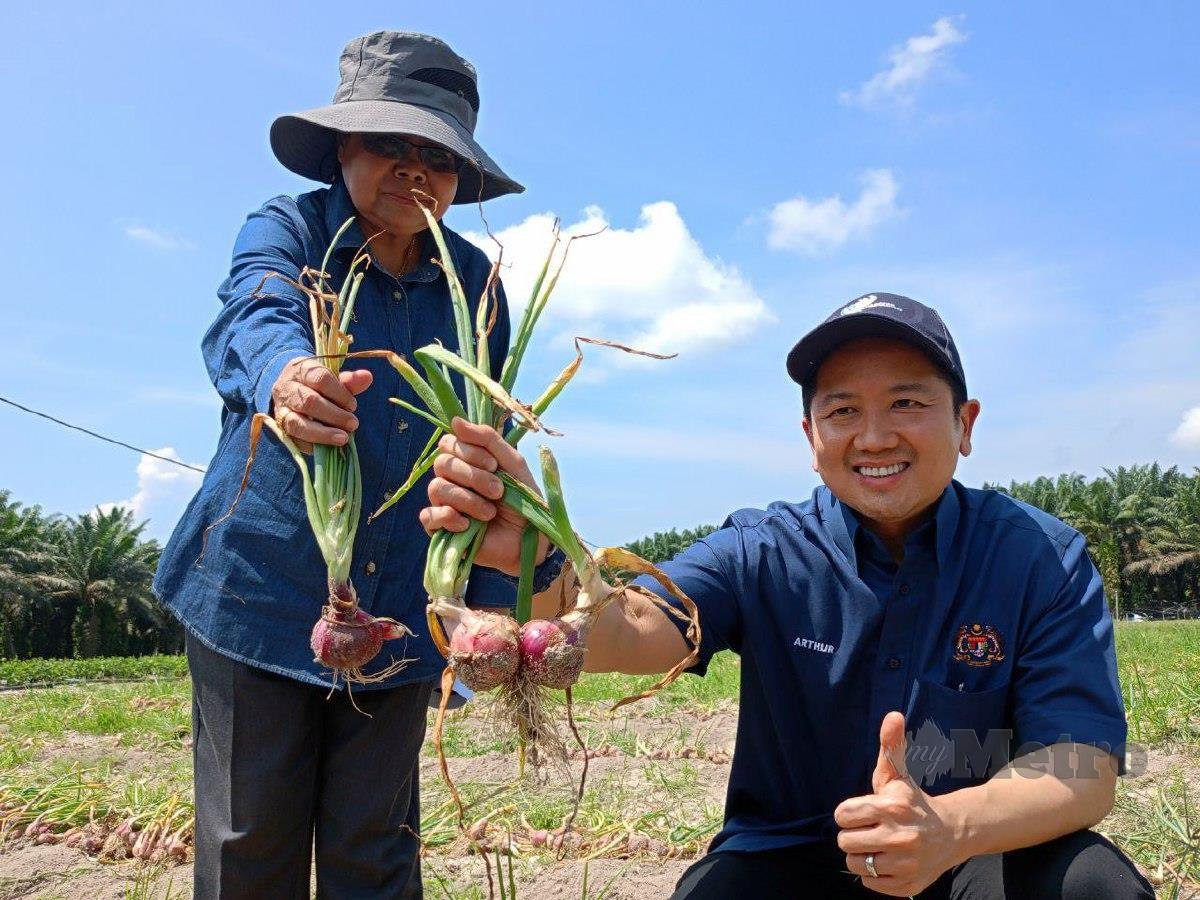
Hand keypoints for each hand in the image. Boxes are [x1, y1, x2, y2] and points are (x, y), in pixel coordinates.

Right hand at [270, 357, 371, 452]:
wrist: (291, 392)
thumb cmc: (318, 386)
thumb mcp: (333, 379)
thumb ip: (349, 381)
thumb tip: (367, 377)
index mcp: (301, 369)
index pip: (320, 378)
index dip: (340, 394)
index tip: (353, 405)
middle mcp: (286, 388)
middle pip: (309, 402)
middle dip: (335, 415)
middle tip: (353, 424)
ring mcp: (280, 409)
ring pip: (297, 423)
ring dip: (323, 433)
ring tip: (343, 438)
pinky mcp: (280, 428)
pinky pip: (294, 439)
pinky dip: (312, 444)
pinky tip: (328, 446)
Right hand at [421, 418, 549, 576]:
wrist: (531, 539)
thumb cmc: (523, 500)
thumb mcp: (513, 464)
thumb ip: (488, 439)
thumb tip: (454, 420)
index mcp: (467, 462)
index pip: (448, 443)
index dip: (468, 450)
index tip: (493, 464)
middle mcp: (452, 480)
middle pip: (442, 464)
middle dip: (473, 476)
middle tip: (498, 491)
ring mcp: (445, 504)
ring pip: (436, 488)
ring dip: (468, 499)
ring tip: (490, 512)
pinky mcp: (442, 529)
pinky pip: (428, 516)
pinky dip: (447, 517)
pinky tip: (467, 525)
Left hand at [834, 712, 957, 895]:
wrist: (952, 833)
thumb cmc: (913, 802)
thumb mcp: (898, 774)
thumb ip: (890, 745)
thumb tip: (892, 714)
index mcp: (891, 807)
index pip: (842, 815)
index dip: (850, 813)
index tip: (865, 812)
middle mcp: (899, 837)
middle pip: (844, 842)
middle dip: (854, 835)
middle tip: (872, 830)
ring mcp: (905, 864)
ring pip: (855, 864)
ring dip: (862, 856)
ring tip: (879, 846)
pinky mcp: (908, 885)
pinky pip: (870, 883)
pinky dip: (874, 875)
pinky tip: (889, 861)